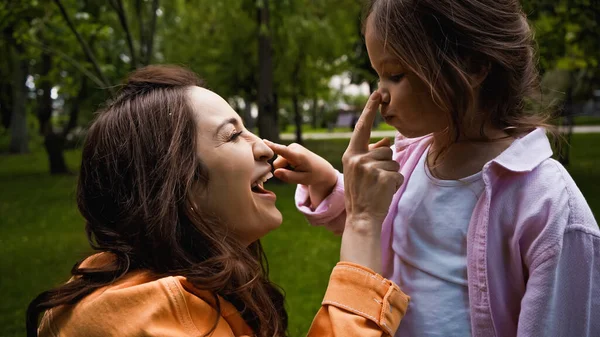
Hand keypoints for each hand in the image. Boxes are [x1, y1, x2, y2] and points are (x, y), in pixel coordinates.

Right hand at [264, 140, 337, 207]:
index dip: (273, 146)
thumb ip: (289, 177)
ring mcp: (291, 146)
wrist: (322, 168)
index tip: (264, 141)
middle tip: (296, 173)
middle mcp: (294, 148)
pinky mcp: (289, 148)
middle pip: (277, 163)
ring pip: (278, 162)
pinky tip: (295, 165)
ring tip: (297, 169)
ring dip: (285, 167)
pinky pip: (280, 159)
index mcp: (298, 156)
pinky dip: (286, 164)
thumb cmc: (313, 175)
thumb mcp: (303, 180)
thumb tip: (275, 172)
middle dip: (283, 170)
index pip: (283, 151)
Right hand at [340, 92, 403, 272]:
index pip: (362, 128)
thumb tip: (387, 141)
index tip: (378, 93)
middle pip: (386, 150)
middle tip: (375, 181)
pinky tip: (385, 192)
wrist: (361, 218)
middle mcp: (358, 158)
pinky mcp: (382, 177)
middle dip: (387, 164)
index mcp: (351, 154)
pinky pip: (399, 173)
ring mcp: (369, 168)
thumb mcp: (360, 171)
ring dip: (392, 174)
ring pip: (394, 161)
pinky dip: (396, 183)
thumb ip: (371, 155)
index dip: (370, 110)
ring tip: (379, 187)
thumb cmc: (362, 194)